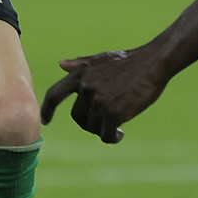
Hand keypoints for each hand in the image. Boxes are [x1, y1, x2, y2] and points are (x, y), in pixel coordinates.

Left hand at [43, 47, 168, 143]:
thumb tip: (61, 64)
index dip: (47, 109)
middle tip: (106, 121)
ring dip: (104, 129)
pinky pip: (105, 135)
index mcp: (79, 74)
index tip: (45, 121)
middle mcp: (86, 88)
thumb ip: (80, 64)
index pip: (54, 94)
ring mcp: (99, 100)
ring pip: (93, 127)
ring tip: (117, 124)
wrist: (153, 63)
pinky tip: (120, 134)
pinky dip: (112, 137)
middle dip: (90, 122)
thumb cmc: (128, 61)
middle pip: (78, 117)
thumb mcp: (100, 59)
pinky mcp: (113, 112)